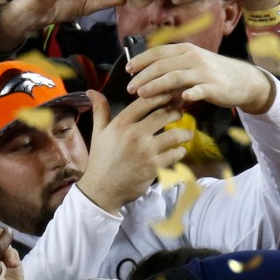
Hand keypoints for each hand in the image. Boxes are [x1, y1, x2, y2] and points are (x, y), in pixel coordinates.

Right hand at [77, 91, 190, 213]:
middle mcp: (134, 134)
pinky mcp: (154, 167)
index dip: (161, 96)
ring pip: (174, 136)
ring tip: (187, 133)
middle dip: (176, 112)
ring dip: (184, 134)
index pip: (145, 103)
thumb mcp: (98, 132)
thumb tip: (92, 91)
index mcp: (121, 124)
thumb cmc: (101, 159)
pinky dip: (180, 151)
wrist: (102, 189)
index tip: (171, 95)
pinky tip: (180, 150)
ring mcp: (146, 151)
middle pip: (164, 116)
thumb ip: (100, 111)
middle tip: (181, 113)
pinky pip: (174, 155)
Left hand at [127, 44, 276, 114]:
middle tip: (130, 87)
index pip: (158, 52)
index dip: (141, 60)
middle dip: (143, 76)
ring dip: (156, 85)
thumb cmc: (213, 74)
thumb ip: (172, 70)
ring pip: (175, 76)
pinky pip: (199, 90)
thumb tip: (149, 80)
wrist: (243, 80)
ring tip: (142, 94)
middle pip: (162, 65)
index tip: (127, 69)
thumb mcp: (193, 65)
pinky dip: (189, 94)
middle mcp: (193, 57)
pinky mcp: (214, 87)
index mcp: (186, 50)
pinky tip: (180, 99)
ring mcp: (204, 72)